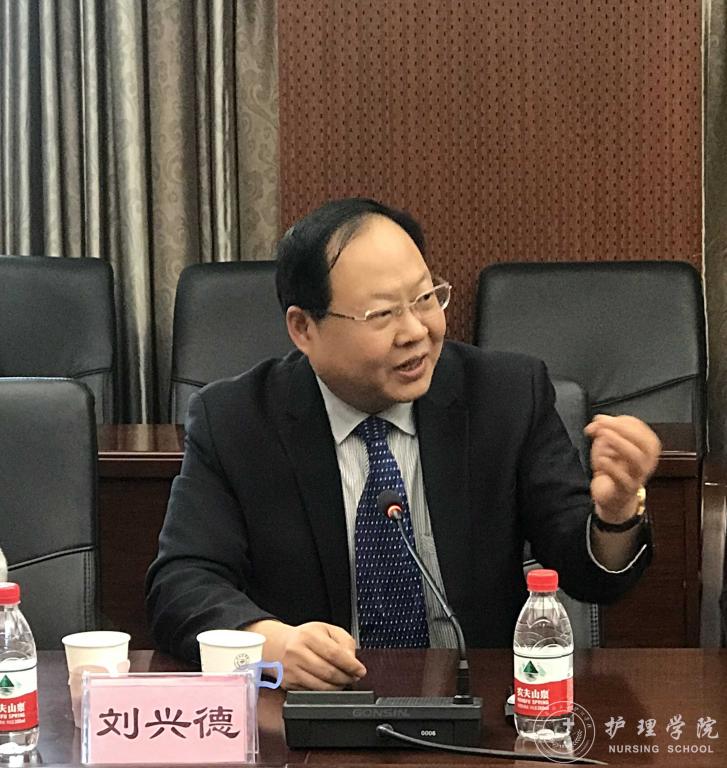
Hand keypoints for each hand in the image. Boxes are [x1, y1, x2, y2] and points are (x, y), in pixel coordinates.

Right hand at [245, 619, 366, 690]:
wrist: (277, 645)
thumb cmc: (305, 637)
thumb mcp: (326, 630)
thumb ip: (344, 641)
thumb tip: (352, 660)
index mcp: (308, 636)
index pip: (334, 653)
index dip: (350, 665)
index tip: (360, 670)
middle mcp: (297, 652)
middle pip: (328, 672)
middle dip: (346, 678)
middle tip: (354, 677)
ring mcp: (291, 670)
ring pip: (321, 686)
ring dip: (338, 687)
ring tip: (344, 681)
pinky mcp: (289, 684)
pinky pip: (312, 692)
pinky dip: (325, 691)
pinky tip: (330, 685)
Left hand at [584, 414, 660, 522]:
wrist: (611, 495)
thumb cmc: (612, 467)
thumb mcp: (606, 445)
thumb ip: (604, 429)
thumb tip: (599, 419)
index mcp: (645, 447)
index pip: (640, 428)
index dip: (619, 421)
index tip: (599, 419)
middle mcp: (646, 461)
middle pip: (645, 443)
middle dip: (623, 429)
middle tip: (602, 426)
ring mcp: (637, 476)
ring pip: (637, 459)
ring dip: (619, 444)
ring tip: (603, 436)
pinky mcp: (625, 489)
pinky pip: (623, 478)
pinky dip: (611, 466)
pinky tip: (601, 460)